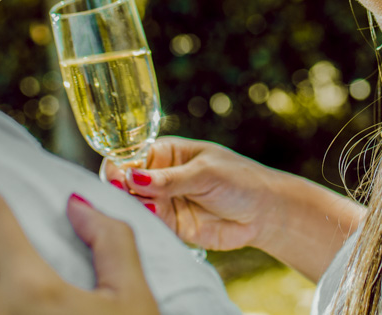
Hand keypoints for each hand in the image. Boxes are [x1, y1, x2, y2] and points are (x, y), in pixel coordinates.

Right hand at [103, 137, 280, 251]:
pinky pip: (151, 226)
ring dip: (135, 207)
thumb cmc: (240, 180)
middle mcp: (159, 178)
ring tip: (147, 205)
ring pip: (136, 206)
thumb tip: (132, 178)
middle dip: (122, 189)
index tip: (116, 177)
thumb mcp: (205, 173)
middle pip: (126, 184)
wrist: (264, 212)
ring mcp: (164, 203)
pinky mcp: (172, 227)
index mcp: (165, 154)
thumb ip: (169, 179)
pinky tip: (153, 218)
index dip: (119, 167)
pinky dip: (147, 224)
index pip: (130, 158)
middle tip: (127, 194)